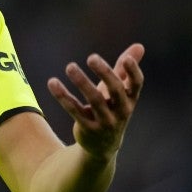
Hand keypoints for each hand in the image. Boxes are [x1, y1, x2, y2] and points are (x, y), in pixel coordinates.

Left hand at [46, 43, 144, 161]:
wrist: (103, 145)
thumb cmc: (111, 109)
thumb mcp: (119, 90)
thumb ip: (124, 69)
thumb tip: (139, 45)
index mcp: (130, 99)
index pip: (137, 84)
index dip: (133, 72)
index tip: (126, 59)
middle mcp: (121, 111)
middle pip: (115, 90)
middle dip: (104, 73)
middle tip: (91, 57)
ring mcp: (105, 121)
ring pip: (94, 100)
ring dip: (81, 82)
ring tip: (70, 66)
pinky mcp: (88, 128)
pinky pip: (75, 110)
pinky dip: (63, 96)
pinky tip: (52, 82)